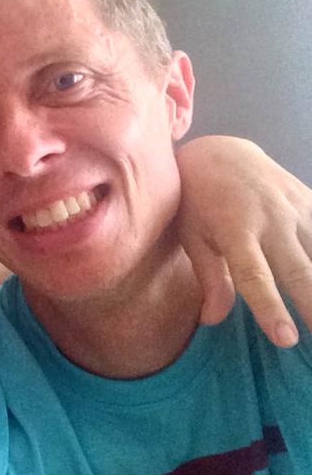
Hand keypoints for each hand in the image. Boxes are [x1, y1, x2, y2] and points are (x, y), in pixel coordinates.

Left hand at [176, 136, 311, 346]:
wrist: (219, 153)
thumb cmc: (197, 201)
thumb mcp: (192, 236)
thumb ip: (208, 278)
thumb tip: (210, 321)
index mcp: (235, 229)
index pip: (255, 276)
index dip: (271, 308)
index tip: (286, 339)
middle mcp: (272, 219)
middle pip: (300, 271)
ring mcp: (296, 209)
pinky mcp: (311, 202)